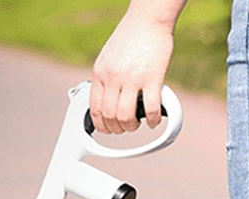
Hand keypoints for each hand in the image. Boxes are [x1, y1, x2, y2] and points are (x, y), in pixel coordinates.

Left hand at [90, 10, 175, 134]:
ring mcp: (132, 78)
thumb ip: (106, 78)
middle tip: (125, 127)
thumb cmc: (131, 37)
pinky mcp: (152, 78)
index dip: (101, 125)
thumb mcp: (108, 57)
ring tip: (137, 124)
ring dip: (131, 127)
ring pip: (126, 116)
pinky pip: (150, 109)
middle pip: (110, 116)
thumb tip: (108, 100)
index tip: (108, 130)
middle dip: (118, 128)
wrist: (148, 17)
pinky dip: (152, 120)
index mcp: (100, 72)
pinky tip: (153, 121)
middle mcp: (113, 77)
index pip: (95, 108)